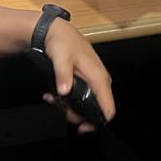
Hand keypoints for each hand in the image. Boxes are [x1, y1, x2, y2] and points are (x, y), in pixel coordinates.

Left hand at [40, 18, 114, 132]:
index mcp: (98, 77)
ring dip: (68, 107)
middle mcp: (99, 81)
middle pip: (95, 109)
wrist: (55, 31)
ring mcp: (93, 80)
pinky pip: (80, 97)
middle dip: (76, 115)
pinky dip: (66, 100)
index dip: (98, 122)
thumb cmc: (62, 42)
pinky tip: (53, 94)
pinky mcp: (86, 80)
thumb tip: (64, 91)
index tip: (82, 129)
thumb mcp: (61, 57)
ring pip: (86, 104)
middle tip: (59, 109)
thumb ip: (63, 74)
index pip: (108, 107)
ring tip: (53, 99)